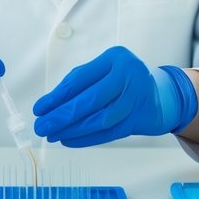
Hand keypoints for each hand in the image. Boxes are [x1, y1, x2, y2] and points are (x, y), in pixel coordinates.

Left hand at [32, 46, 197, 146]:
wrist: (159, 95)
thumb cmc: (123, 81)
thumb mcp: (103, 71)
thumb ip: (78, 83)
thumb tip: (49, 105)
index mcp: (115, 58)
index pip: (81, 79)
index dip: (57, 96)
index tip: (40, 109)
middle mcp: (128, 75)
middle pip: (91, 100)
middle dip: (62, 116)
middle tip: (43, 126)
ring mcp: (136, 98)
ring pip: (100, 119)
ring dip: (73, 130)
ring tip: (53, 135)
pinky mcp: (138, 119)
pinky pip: (109, 133)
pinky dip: (87, 139)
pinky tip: (70, 140)